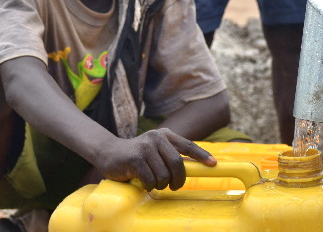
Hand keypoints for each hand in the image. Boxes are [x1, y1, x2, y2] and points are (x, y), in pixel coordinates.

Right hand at [94, 128, 215, 190]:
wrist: (109, 152)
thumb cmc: (137, 155)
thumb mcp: (156, 150)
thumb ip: (171, 154)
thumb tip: (196, 166)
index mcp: (164, 134)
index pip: (187, 145)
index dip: (202, 155)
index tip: (213, 164)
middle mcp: (156, 137)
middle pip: (177, 163)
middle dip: (178, 180)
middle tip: (174, 186)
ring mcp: (145, 147)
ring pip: (164, 175)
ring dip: (159, 184)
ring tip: (152, 181)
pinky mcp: (134, 158)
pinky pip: (150, 180)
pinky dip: (148, 186)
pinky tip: (141, 181)